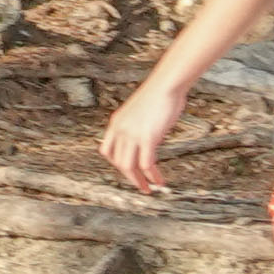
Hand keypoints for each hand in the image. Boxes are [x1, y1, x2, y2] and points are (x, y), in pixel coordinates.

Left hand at [98, 74, 189, 190]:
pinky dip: (152, 176)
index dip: (115, 163)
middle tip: (140, 186)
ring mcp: (132, 134)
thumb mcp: (139, 112)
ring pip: (129, 167)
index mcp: (116, 122)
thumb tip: (146, 142)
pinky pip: (146, 164)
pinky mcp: (147, 138)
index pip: (107, 150)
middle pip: (118, 162)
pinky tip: (159, 180)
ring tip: (148, 188)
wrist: (166, 85)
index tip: (126, 170)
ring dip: (138, 181)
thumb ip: (137, 127)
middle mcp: (120, 130)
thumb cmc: (158, 96)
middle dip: (129, 177)